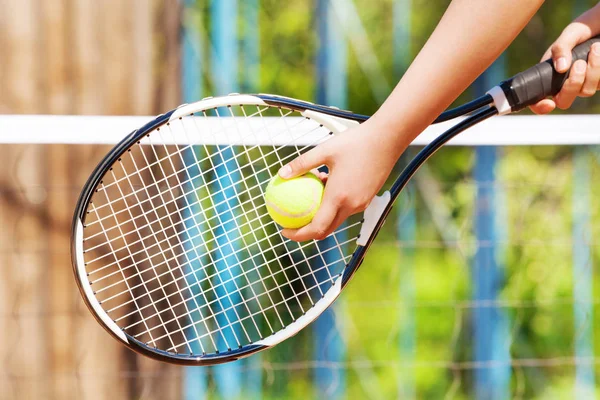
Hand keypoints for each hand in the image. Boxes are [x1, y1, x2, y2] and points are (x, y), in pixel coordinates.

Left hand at [278, 119, 404, 241]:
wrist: (387, 139)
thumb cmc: (355, 142)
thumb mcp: (324, 150)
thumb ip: (302, 164)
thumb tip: (282, 173)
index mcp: (339, 197)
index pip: (316, 228)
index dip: (299, 235)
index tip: (285, 230)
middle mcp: (351, 205)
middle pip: (326, 230)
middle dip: (307, 231)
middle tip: (292, 222)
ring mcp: (361, 204)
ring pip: (336, 219)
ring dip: (321, 215)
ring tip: (309, 197)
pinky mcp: (367, 199)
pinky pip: (346, 209)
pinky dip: (334, 205)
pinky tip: (327, 185)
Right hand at [530, 9, 599, 113]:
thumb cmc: (584, 27)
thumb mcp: (570, 34)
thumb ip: (561, 48)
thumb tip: (560, 68)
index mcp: (550, 74)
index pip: (538, 99)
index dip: (539, 107)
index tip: (549, 104)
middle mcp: (564, 82)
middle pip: (564, 101)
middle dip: (573, 84)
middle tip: (579, 63)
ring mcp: (583, 83)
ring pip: (586, 91)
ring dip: (593, 70)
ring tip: (595, 47)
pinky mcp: (599, 81)